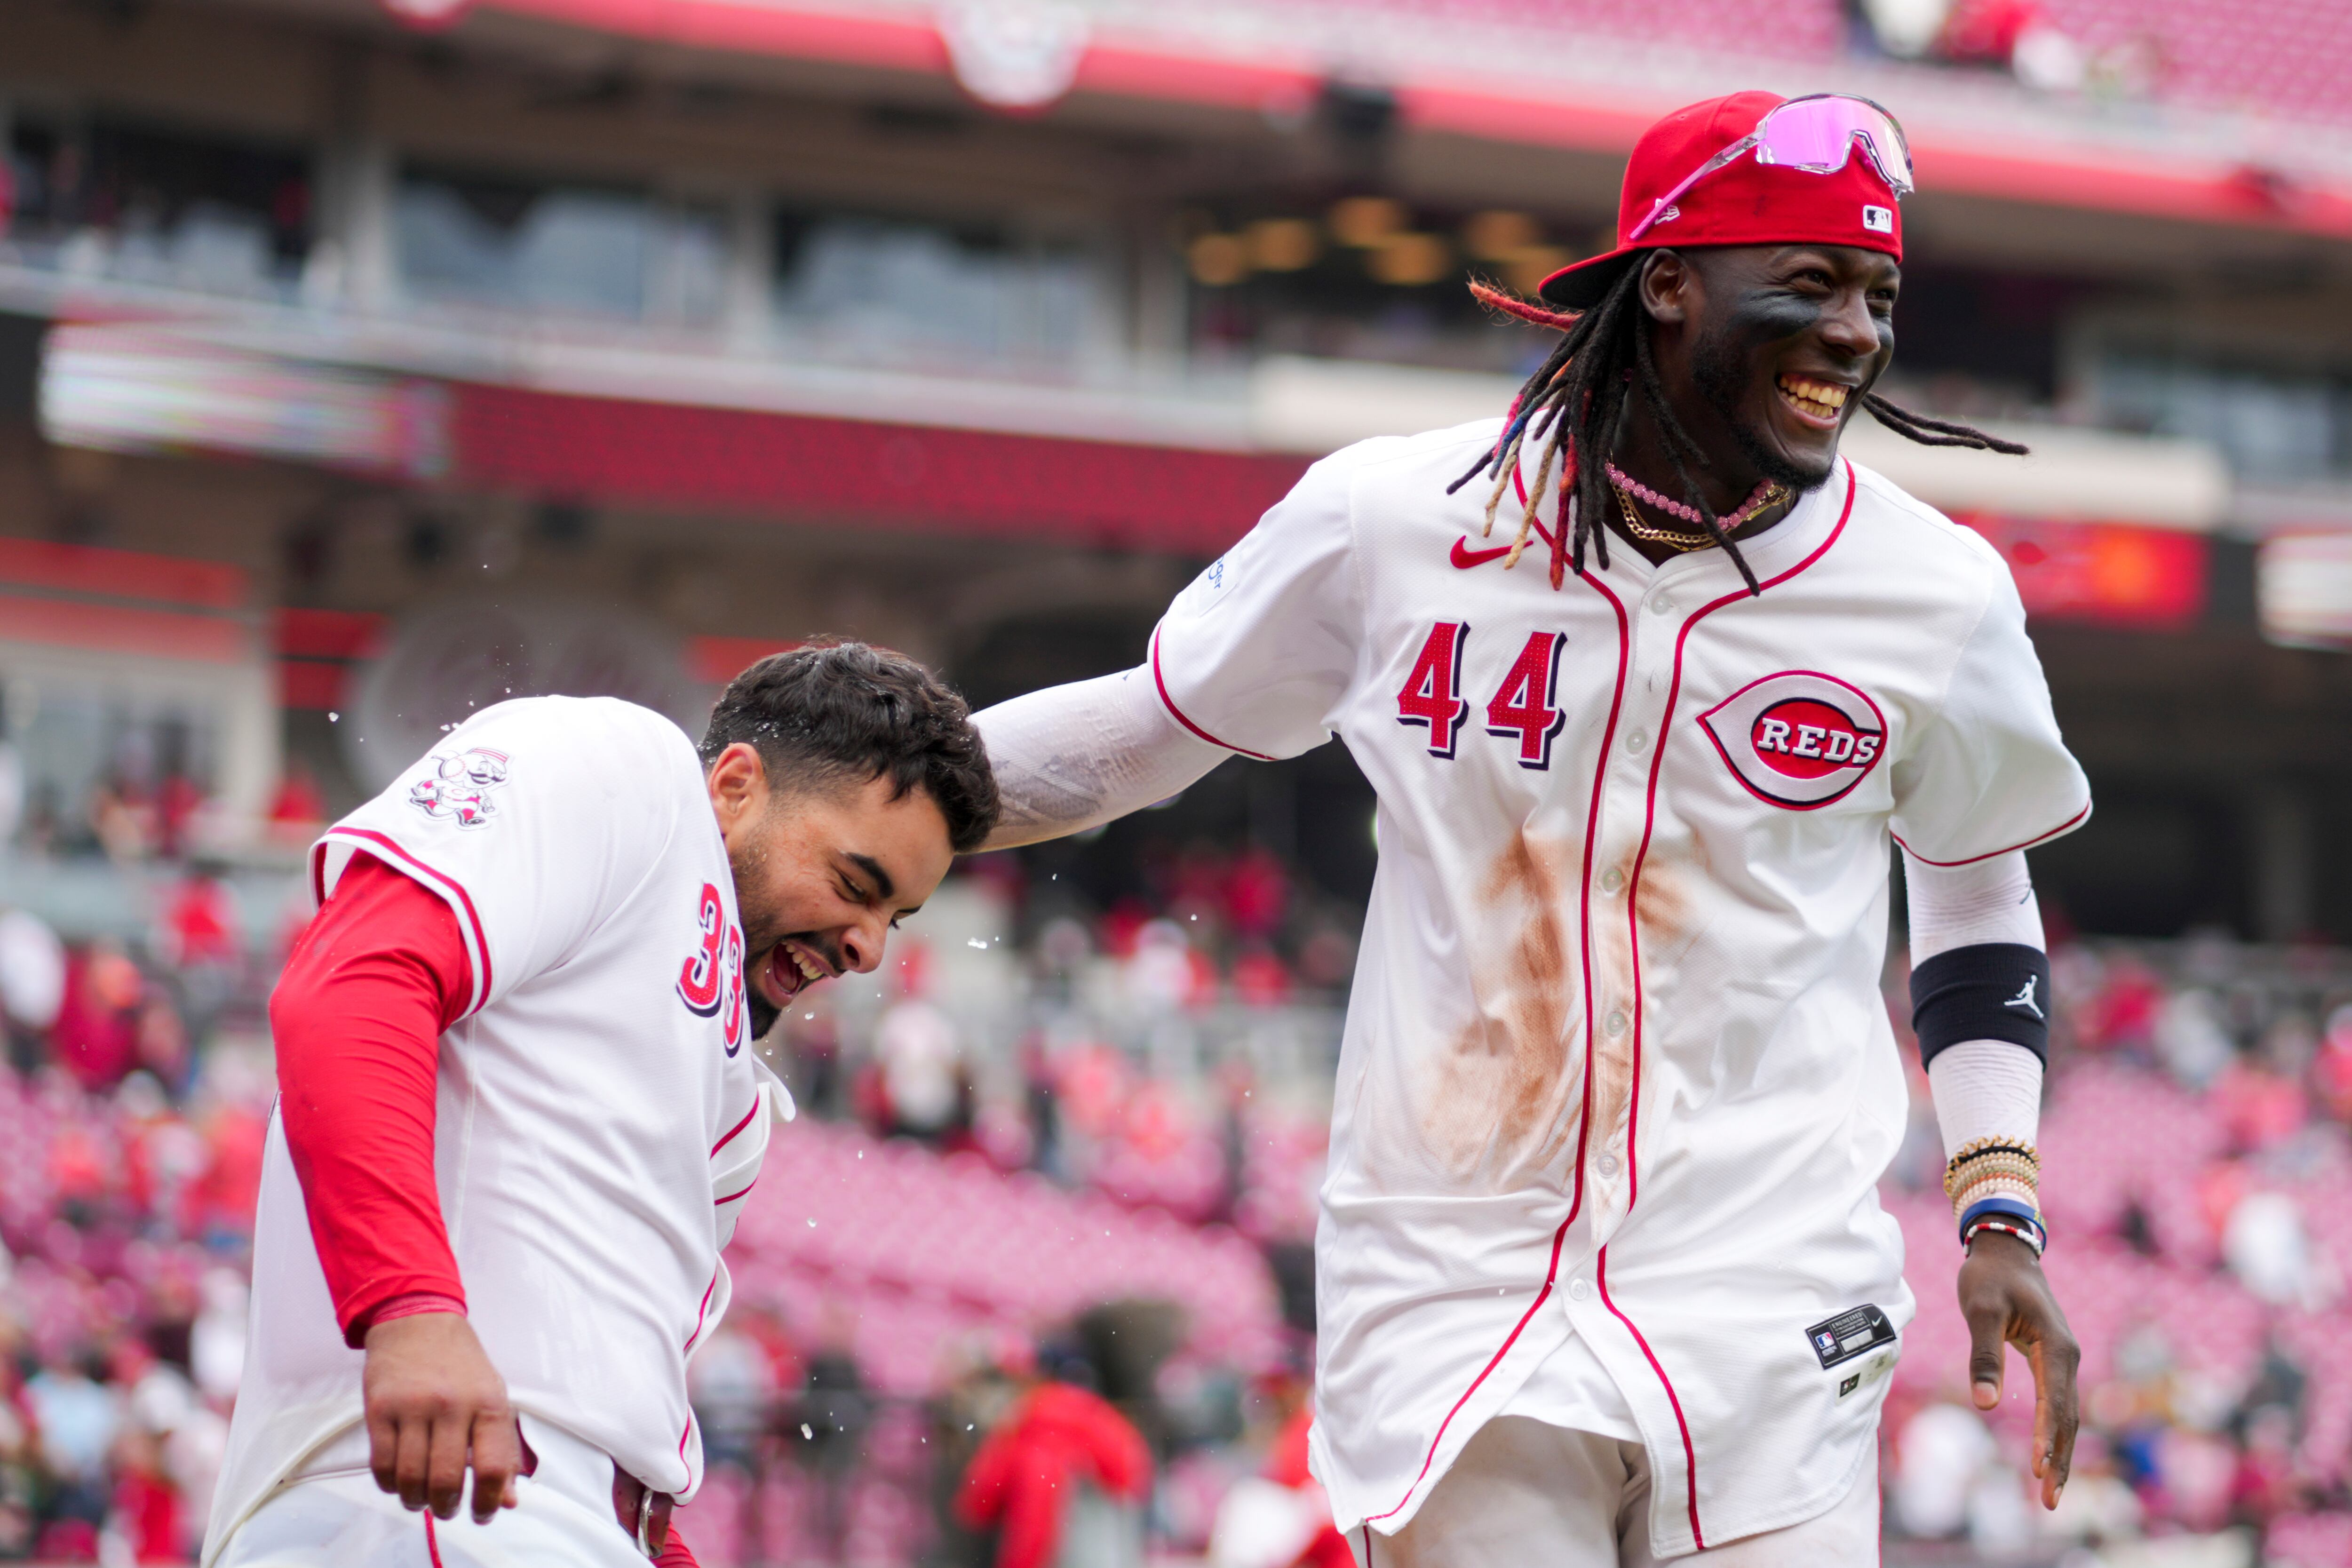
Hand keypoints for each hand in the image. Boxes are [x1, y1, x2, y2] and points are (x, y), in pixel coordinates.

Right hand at [362, 1312, 522, 1524]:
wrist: (418, 1320)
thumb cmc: (461, 1365)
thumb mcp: (493, 1397)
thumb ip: (502, 1449)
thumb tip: (510, 1500)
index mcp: (488, 1403)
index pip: (494, 1466)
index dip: (490, 1501)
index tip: (484, 1513)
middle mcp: (452, 1405)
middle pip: (446, 1479)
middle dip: (447, 1507)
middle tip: (447, 1509)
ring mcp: (413, 1406)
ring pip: (411, 1477)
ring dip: (416, 1500)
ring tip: (422, 1499)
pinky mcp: (379, 1409)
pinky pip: (381, 1464)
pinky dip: (390, 1484)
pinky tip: (399, 1482)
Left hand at [1957, 1229, 2078, 1508]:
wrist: (2005, 1250)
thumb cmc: (1989, 1277)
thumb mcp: (1980, 1310)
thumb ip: (1982, 1356)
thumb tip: (1984, 1404)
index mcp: (2056, 1346)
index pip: (2053, 1402)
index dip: (2047, 1438)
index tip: (2038, 1470)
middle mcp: (2067, 1357)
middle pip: (2067, 1417)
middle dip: (2058, 1459)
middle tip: (2049, 1501)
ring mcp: (2062, 1359)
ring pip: (2065, 1414)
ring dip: (2058, 1451)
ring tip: (2048, 1490)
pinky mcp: (2051, 1360)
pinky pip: (2056, 1403)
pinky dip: (2053, 1432)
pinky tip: (2045, 1456)